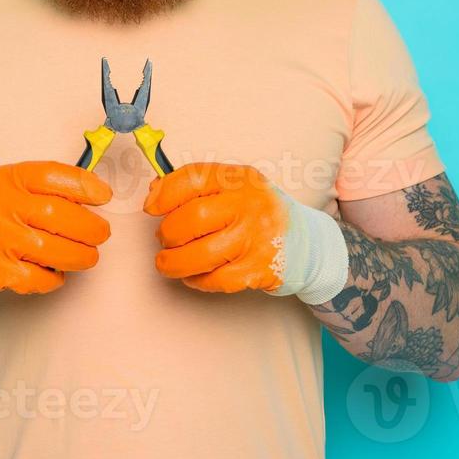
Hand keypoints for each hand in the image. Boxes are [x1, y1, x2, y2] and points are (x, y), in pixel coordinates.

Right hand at [0, 161, 111, 300]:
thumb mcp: (12, 184)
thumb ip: (47, 185)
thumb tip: (96, 193)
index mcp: (8, 179)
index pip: (52, 175)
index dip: (85, 185)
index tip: (104, 196)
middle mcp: (1, 206)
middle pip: (59, 215)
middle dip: (90, 228)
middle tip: (101, 233)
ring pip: (54, 251)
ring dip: (81, 256)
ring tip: (88, 256)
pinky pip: (39, 279)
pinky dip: (55, 278)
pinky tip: (55, 272)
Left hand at [142, 162, 348, 302]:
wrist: (307, 244)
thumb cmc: (260, 213)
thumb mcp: (236, 188)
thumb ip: (198, 186)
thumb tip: (154, 192)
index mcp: (241, 178)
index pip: (194, 177)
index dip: (164, 193)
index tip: (151, 207)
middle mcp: (250, 204)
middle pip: (193, 218)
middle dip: (168, 233)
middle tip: (164, 239)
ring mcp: (256, 238)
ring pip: (200, 254)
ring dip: (174, 262)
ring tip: (167, 262)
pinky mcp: (259, 269)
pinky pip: (216, 279)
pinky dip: (197, 280)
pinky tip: (193, 275)